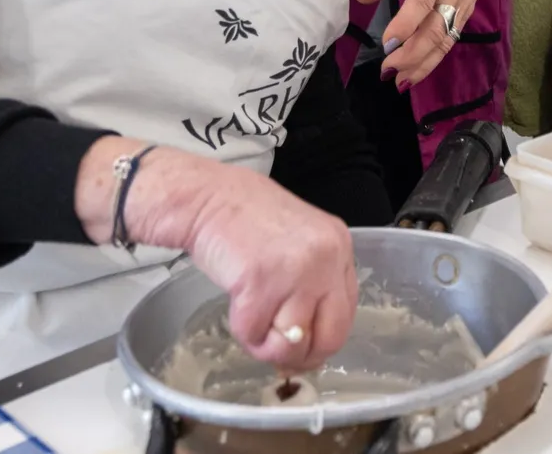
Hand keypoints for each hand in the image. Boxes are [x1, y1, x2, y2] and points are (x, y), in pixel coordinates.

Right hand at [78, 140, 356, 372]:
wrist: (204, 196)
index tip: (300, 347)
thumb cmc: (242, 219)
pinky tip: (235, 304)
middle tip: (275, 349)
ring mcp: (296, 269)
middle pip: (329, 336)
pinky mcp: (261, 281)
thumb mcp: (296, 242)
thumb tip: (305, 342)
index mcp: (338, 246)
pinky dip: (241, 329)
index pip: (347, 313)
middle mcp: (326, 256)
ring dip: (265, 342)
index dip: (321, 339)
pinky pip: (255, 333)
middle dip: (300, 355)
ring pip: (291, 343)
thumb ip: (311, 283)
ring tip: (250, 315)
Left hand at [355, 0, 504, 87]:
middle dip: (411, 55)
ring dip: (422, 64)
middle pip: (435, 30)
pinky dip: (432, 61)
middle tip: (386, 70)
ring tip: (398, 81)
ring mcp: (461, 7)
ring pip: (443, 42)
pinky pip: (449, 41)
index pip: (421, 2)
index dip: (405, 24)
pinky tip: (415, 73)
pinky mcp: (466, 16)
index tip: (386, 43)